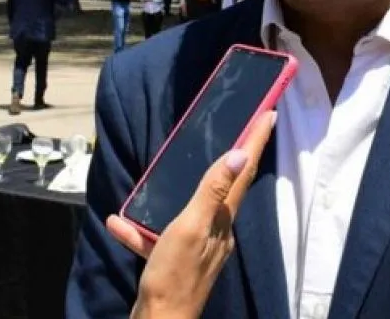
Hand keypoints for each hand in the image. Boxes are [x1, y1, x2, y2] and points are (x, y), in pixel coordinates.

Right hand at [111, 111, 275, 318]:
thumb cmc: (174, 275)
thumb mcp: (192, 227)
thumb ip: (212, 191)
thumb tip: (240, 155)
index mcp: (222, 219)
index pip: (244, 172)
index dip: (256, 141)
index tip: (269, 114)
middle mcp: (216, 231)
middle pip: (226, 187)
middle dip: (233, 158)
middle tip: (242, 129)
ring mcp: (197, 247)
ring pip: (191, 210)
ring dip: (180, 190)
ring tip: (172, 171)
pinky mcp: (175, 261)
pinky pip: (158, 237)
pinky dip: (139, 228)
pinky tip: (119, 223)